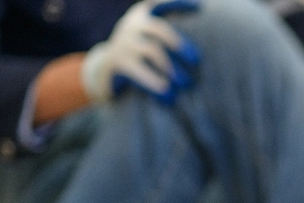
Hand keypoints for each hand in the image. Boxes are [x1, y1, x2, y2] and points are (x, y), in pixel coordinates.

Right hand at [81, 0, 200, 104]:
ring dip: (171, 67)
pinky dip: (154, 81)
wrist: (104, 70)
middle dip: (180, 43)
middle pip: (159, 28)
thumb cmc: (137, 54)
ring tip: (186, 83)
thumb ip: (165, 35)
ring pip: (152, 50)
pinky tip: (167, 92)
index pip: (159, 3)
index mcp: (141, 15)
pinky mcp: (117, 62)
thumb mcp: (148, 37)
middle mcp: (131, 25)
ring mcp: (123, 42)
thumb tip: (198, 50)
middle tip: (196, 60)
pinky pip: (138, 70)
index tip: (200, 7)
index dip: (179, 4)